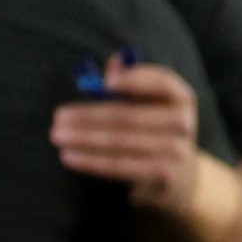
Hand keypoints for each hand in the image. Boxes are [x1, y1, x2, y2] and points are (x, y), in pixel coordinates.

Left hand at [53, 57, 207, 211]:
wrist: (182, 179)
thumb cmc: (156, 132)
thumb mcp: (150, 106)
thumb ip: (132, 83)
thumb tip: (114, 63)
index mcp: (181, 98)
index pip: (162, 81)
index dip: (134, 79)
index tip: (105, 82)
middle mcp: (183, 123)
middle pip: (128, 116)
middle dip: (88, 116)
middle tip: (58, 117)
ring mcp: (175, 151)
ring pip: (119, 142)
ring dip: (83, 138)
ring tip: (57, 135)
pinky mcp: (162, 175)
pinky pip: (119, 166)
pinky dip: (90, 161)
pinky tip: (69, 156)